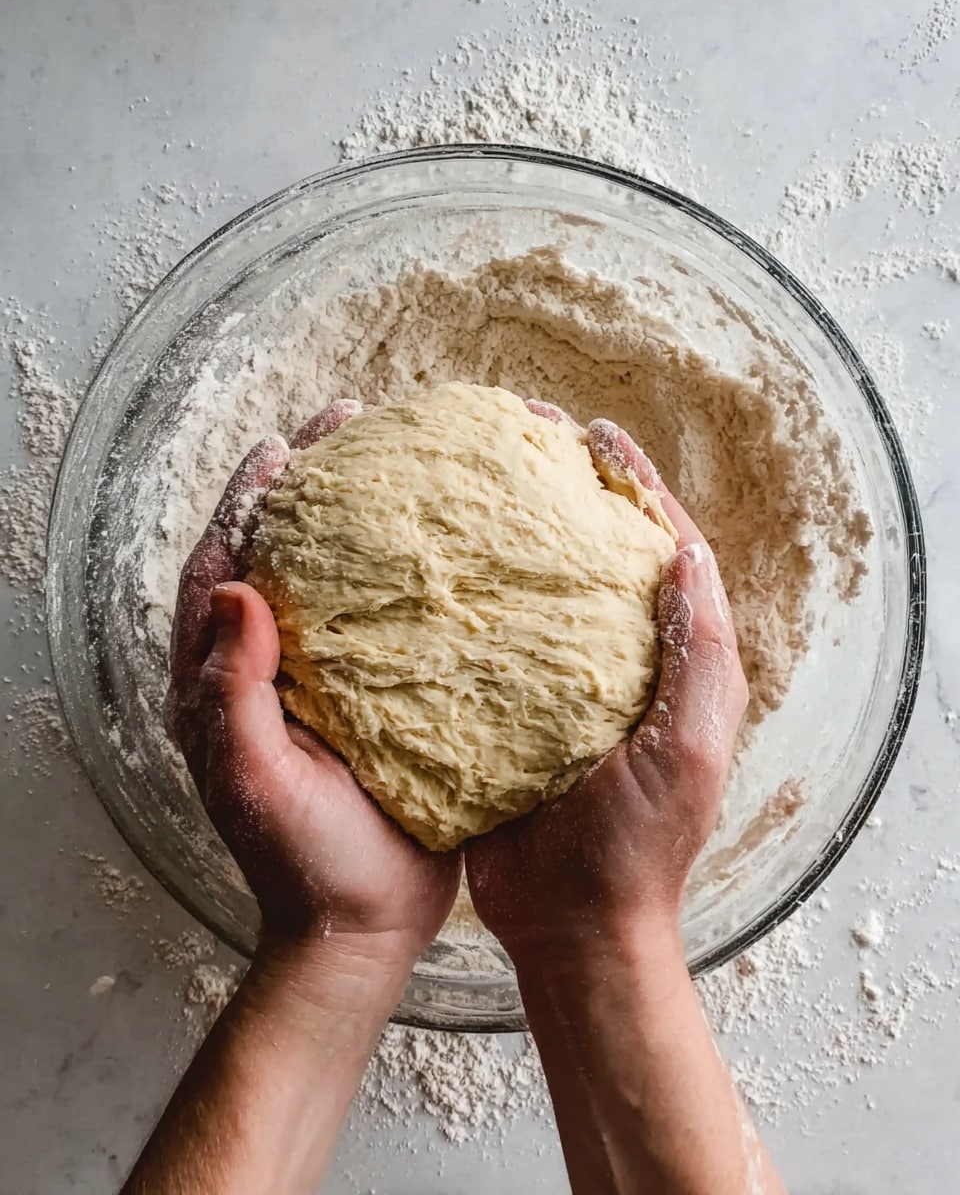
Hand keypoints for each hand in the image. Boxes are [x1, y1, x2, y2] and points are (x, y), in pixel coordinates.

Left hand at [165, 400, 460, 973]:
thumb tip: (234, 589)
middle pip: (275, 558)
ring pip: (330, 583)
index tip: (283, 449)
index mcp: (222, 687)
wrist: (364, 926)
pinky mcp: (375, 703)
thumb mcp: (257, 779)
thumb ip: (233, 691)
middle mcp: (267, 674)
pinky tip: (439, 553)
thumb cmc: (304, 863)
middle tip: (348, 428)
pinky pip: (381, 624)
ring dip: (355, 523)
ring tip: (395, 466)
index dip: (246, 502)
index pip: (220, 571)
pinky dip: (401, 579)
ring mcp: (322, 686)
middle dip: (304, 489)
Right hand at [466, 407, 747, 959]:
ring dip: (518, 529)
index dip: (635, 484)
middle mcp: (620, 661)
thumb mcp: (685, 746)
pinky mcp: (512, 709)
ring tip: (476, 477)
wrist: (572, 924)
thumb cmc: (637, 844)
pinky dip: (477, 593)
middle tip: (525, 434)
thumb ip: (696, 653)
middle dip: (570, 487)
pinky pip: (496, 634)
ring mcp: (563, 684)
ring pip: (545, 585)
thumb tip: (686, 552)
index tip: (596, 434)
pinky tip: (440, 565)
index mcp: (673, 662)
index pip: (664, 548)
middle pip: (601, 552)